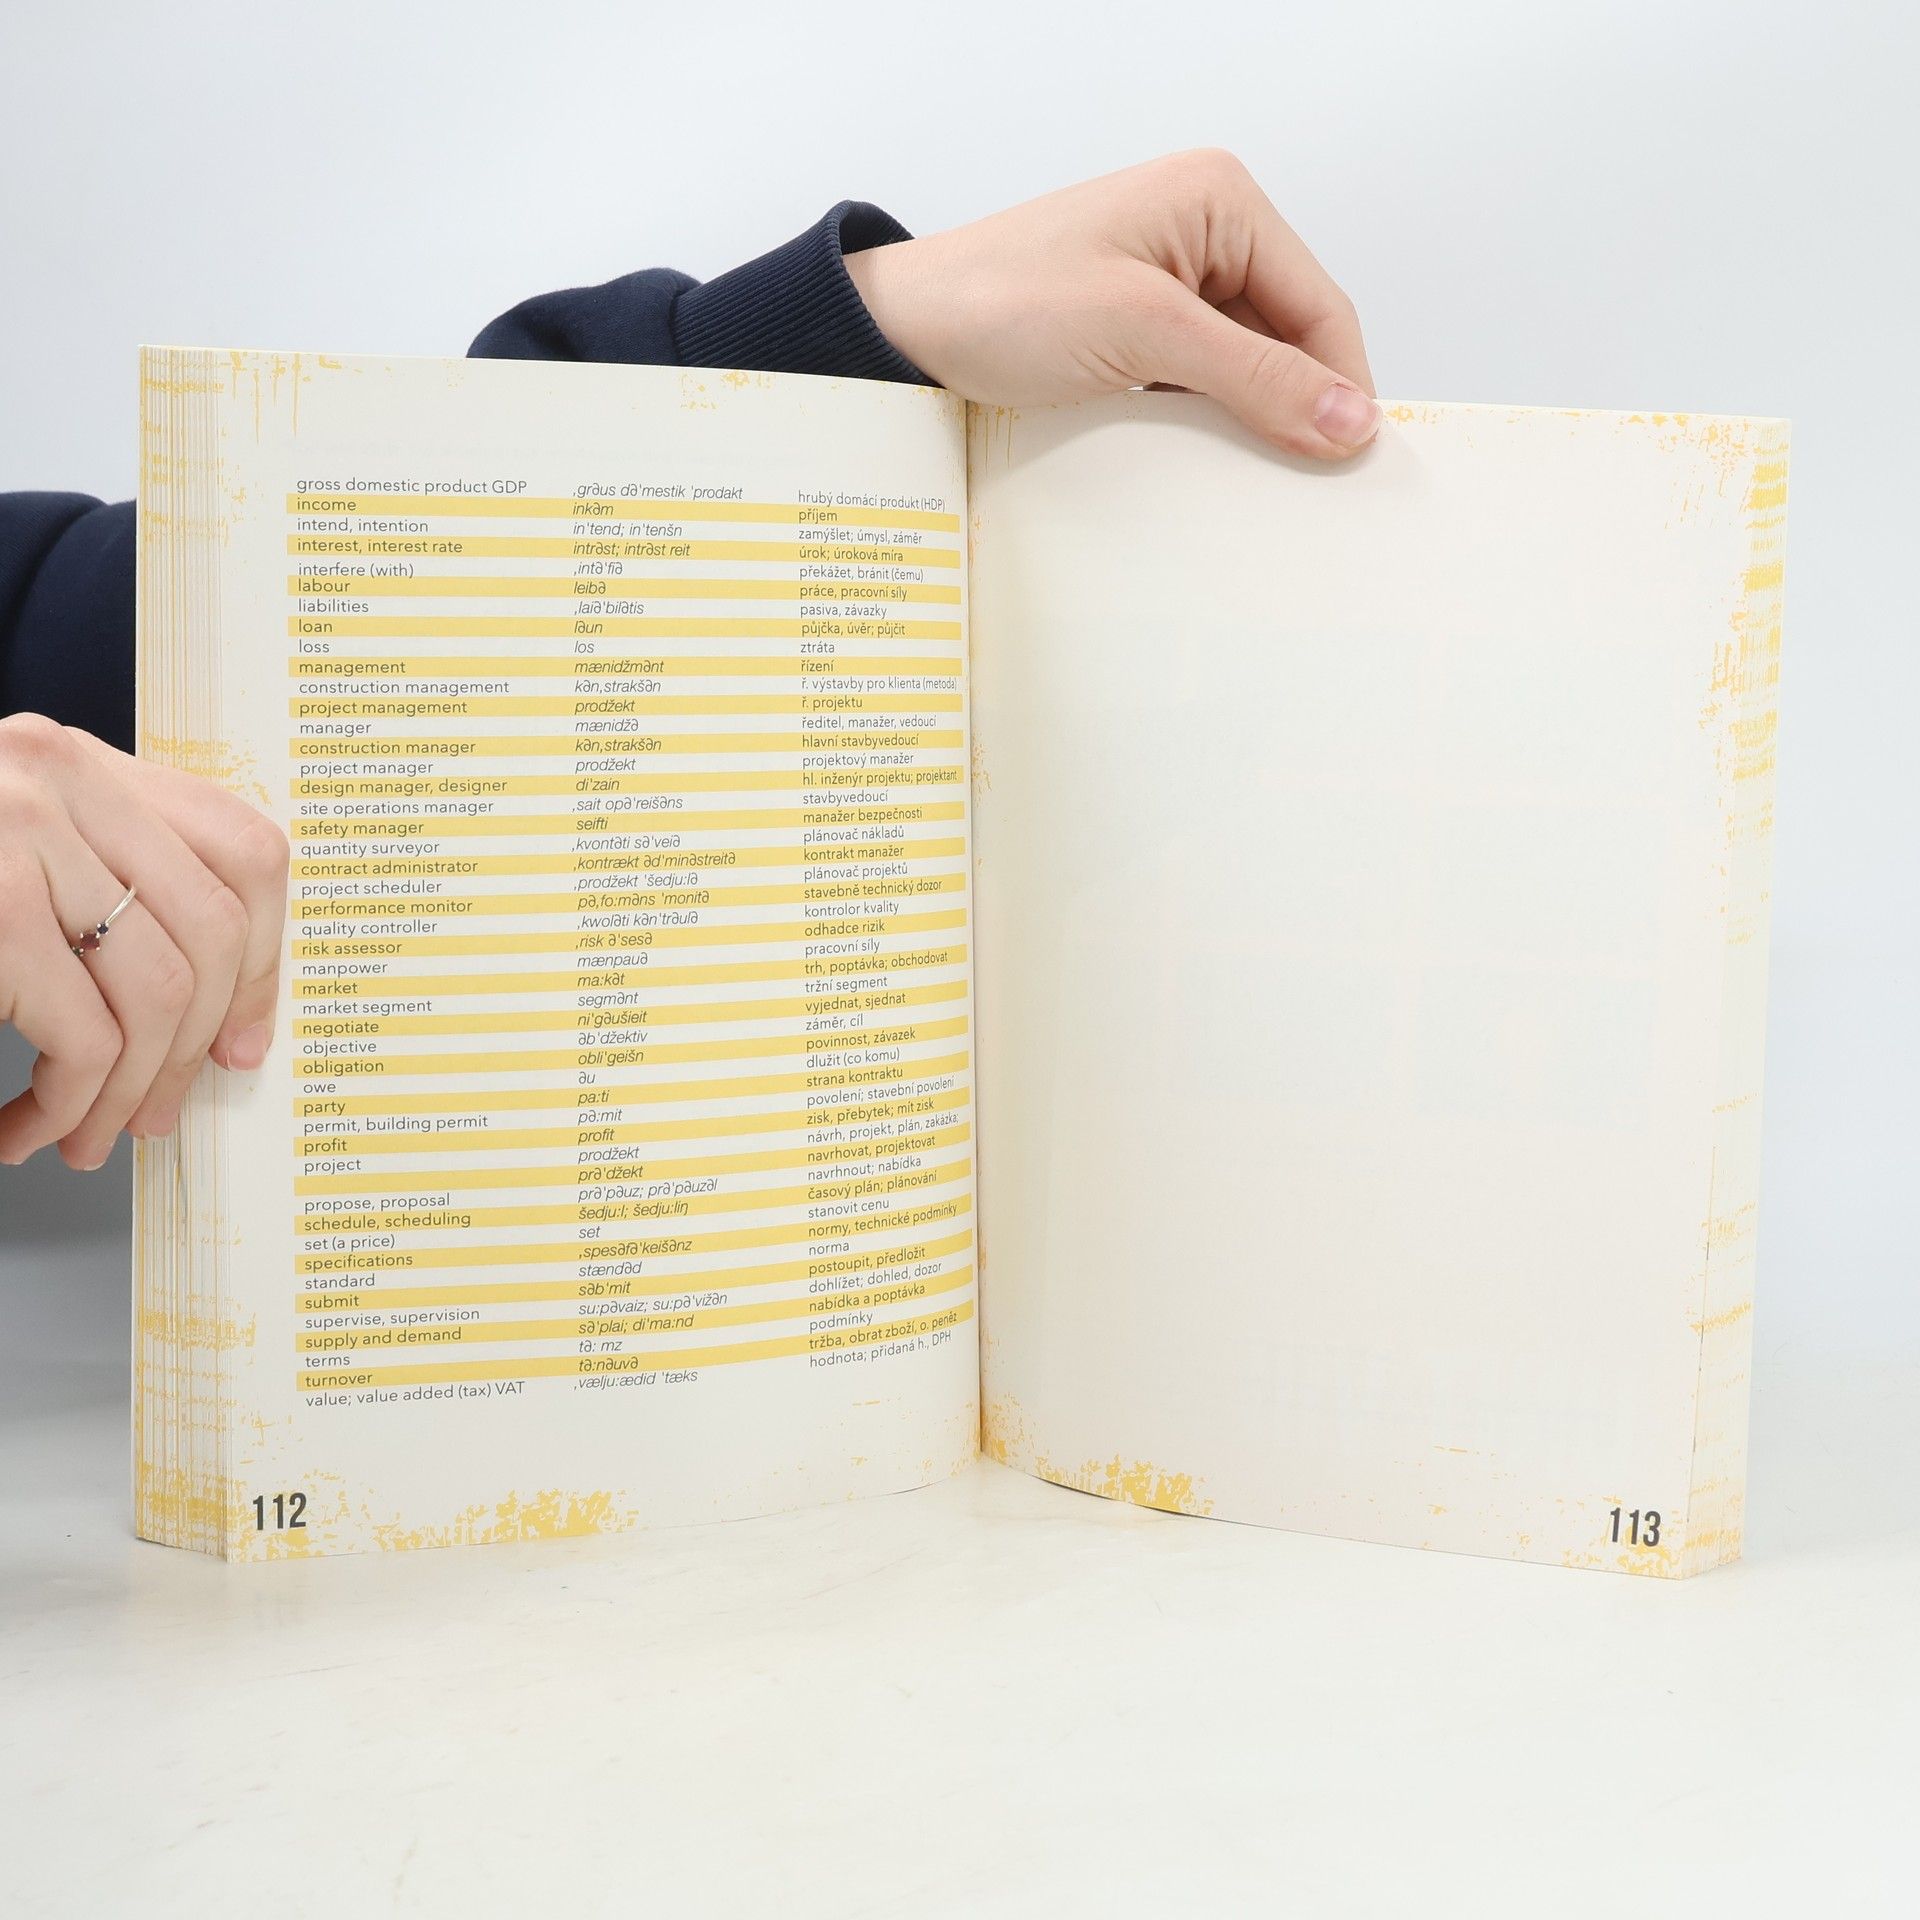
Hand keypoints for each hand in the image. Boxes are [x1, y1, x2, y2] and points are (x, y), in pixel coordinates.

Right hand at [0, 715, 289, 1168]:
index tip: (243, 1041)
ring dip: (126, 1093)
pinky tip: (21, 1129)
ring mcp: (16, 834)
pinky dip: (65, 1104)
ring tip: (80, 1135)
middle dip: (190, 1050)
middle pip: (214, 935)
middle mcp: (58, 778)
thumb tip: (227, 1024)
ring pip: (159, 994)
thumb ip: (105, 891)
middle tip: (152, 1115)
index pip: (247, 852)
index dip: (266, 962)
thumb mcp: (14, 857)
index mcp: (81, 762)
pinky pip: (82, 1035)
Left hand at [845, 149, 1377, 459]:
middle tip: (1313, 493)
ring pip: (1247, 370)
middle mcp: (1204, 234)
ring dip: (1252, 426)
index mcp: (1220, 201)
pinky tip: (1206, 470)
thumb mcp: (1145, 334)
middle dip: (1299, 410)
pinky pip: (1201, 386)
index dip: (1344, 387)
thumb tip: (1352, 420)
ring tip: (1260, 489)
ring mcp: (1169, 285)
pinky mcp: (1136, 333)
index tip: (1353, 466)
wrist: (905, 333)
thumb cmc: (1005, 302)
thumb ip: (1254, 377)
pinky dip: (1209, 428)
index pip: (1319, 305)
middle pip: (1289, 340)